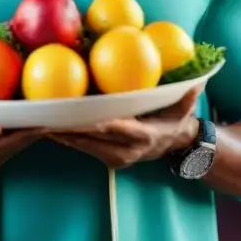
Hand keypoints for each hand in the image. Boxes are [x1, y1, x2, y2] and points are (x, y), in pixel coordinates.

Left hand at [49, 86, 202, 168]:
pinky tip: (49, 129)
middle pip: (95, 139)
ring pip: (85, 146)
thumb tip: (199, 81)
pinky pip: (85, 149)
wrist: (174, 146)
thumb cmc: (177, 120)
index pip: (120, 129)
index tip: (83, 118)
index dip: (101, 125)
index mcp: (144, 136)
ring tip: (41, 124)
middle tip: (49, 119)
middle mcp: (128, 150)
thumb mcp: (185, 108)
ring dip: (63, 136)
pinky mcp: (108, 160)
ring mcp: (117, 158)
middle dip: (71, 130)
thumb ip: (189, 95)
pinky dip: (67, 139)